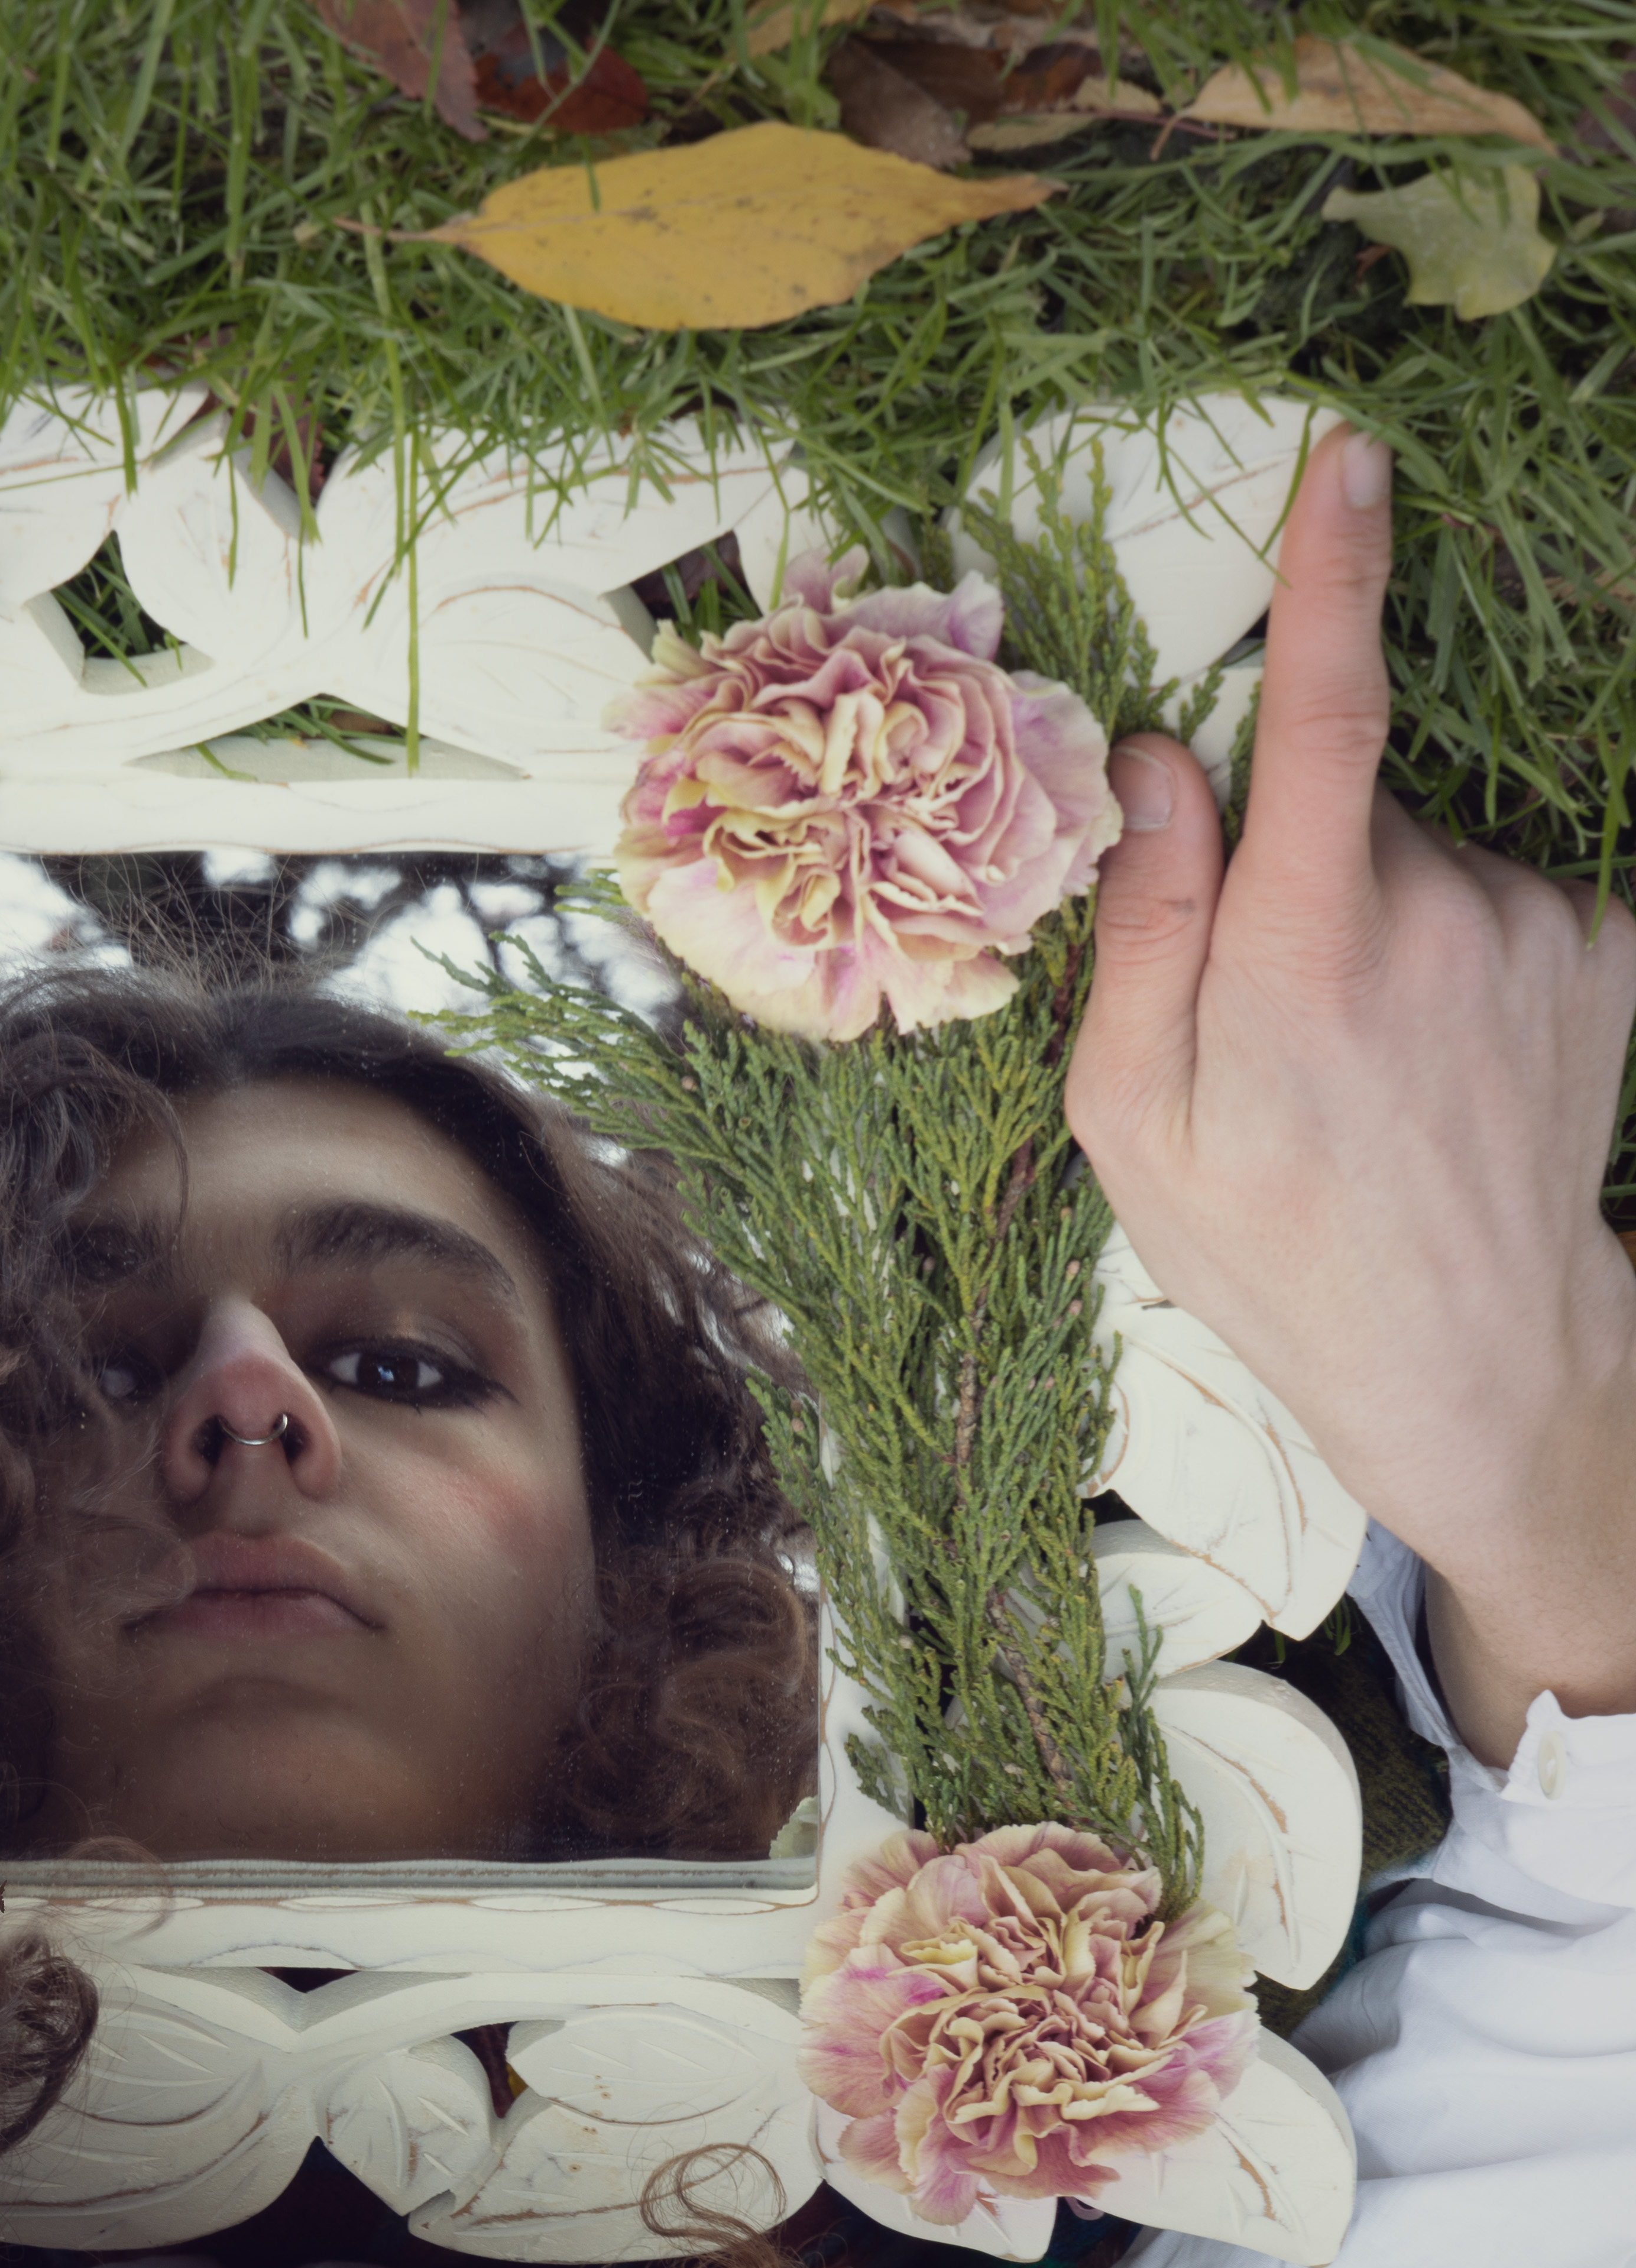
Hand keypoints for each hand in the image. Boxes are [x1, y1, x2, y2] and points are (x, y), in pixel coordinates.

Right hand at [1066, 422, 1635, 1767]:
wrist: (1470, 1353)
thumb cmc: (1272, 1251)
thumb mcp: (1134, 1122)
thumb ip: (1141, 929)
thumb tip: (1157, 761)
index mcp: (1308, 955)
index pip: (1326, 718)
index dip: (1331, 577)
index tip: (1347, 461)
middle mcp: (1442, 917)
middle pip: (1350, 799)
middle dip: (1299, 864)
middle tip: (1274, 1021)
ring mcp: (1541, 927)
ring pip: (1426, 848)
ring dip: (1383, 916)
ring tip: (1370, 1063)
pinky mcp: (1608, 948)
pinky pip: (1502, 892)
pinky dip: (1460, 947)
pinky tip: (1447, 1059)